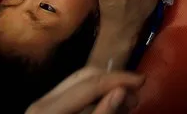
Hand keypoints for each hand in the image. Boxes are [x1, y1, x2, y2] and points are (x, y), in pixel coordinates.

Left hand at [26, 67, 144, 113]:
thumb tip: (121, 91)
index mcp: (48, 110)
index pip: (91, 83)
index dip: (119, 79)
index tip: (143, 81)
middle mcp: (43, 101)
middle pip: (86, 76)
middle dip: (114, 81)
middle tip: (136, 96)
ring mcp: (44, 104)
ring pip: (81, 81)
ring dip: (107, 87)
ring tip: (127, 104)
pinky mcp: (48, 110)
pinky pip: (76, 93)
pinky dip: (96, 97)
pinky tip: (111, 106)